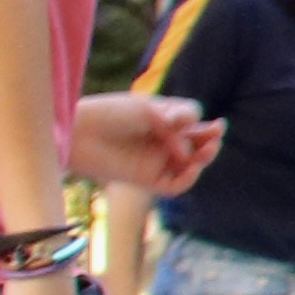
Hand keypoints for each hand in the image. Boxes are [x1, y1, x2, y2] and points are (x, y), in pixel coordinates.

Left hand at [69, 94, 222, 196]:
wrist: (79, 133)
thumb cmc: (110, 114)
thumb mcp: (148, 109)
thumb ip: (176, 117)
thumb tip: (191, 137)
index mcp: (162, 120)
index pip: (193, 124)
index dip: (205, 125)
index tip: (213, 123)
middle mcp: (160, 142)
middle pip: (195, 144)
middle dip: (209, 140)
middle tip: (216, 134)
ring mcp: (155, 161)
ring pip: (189, 165)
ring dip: (202, 158)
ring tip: (208, 148)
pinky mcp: (146, 180)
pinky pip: (175, 185)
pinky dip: (187, 178)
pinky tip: (191, 167)